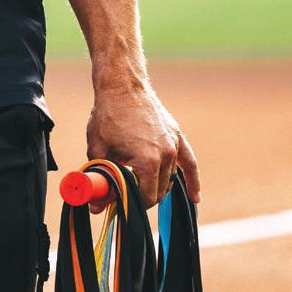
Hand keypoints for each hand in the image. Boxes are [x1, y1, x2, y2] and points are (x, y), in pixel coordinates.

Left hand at [86, 81, 200, 209]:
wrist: (122, 85)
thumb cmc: (108, 114)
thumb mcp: (98, 148)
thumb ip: (99, 179)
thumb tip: (96, 207)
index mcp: (147, 161)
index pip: (146, 198)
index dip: (132, 203)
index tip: (121, 203)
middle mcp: (166, 155)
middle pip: (159, 190)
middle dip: (143, 195)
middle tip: (126, 192)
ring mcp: (174, 145)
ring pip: (170, 178)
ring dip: (156, 184)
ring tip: (140, 182)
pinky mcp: (177, 136)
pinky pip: (190, 163)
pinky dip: (192, 181)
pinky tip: (195, 197)